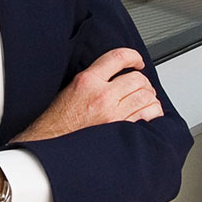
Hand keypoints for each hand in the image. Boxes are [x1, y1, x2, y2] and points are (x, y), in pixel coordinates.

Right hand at [14, 47, 161, 142]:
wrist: (49, 145)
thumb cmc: (57, 122)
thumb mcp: (69, 90)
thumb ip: (93, 79)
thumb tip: (115, 74)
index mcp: (87, 81)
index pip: (118, 57)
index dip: (133, 57)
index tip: (137, 62)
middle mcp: (102, 96)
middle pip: (138, 79)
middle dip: (143, 82)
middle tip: (142, 87)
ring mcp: (113, 114)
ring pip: (146, 97)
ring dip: (150, 98)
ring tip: (145, 101)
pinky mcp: (120, 130)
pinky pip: (147, 116)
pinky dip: (152, 113)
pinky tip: (147, 114)